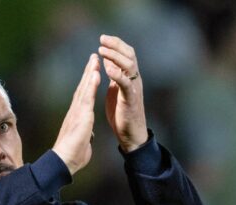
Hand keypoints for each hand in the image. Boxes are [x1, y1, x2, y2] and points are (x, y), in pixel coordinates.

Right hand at [52, 54, 100, 174]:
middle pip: (83, 87)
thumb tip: (88, 136)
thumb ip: (86, 136)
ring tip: (95, 58)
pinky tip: (96, 73)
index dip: (88, 83)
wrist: (64, 161)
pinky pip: (87, 97)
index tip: (93, 71)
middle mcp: (75, 111)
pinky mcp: (81, 116)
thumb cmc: (72, 156)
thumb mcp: (83, 142)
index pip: (84, 96)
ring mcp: (77, 112)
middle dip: (89, 71)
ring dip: (90, 72)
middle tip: (94, 57)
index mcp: (77, 117)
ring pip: (84, 88)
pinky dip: (92, 84)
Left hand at [98, 35, 147, 152]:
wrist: (131, 135)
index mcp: (129, 77)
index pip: (126, 53)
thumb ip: (114, 74)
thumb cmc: (122, 113)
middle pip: (129, 55)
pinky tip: (108, 70)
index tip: (103, 38)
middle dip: (115, 45)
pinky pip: (126, 84)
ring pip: (129, 66)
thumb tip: (107, 60)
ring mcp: (133, 89)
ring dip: (115, 57)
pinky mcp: (131, 100)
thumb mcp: (116, 89)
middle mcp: (134, 80)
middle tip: (102, 39)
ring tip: (102, 51)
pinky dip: (118, 75)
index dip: (115, 44)